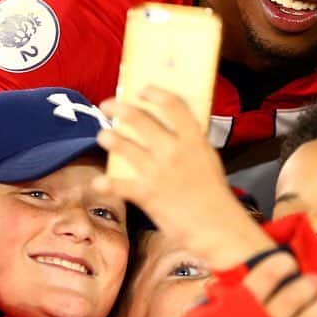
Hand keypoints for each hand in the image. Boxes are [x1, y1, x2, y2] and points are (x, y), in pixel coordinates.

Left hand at [95, 88, 271, 265]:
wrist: (217, 227)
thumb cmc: (214, 195)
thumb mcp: (209, 160)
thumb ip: (191, 144)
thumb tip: (175, 131)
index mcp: (194, 140)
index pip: (174, 106)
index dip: (156, 94)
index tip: (142, 89)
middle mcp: (174, 151)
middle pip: (141, 120)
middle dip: (120, 109)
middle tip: (107, 104)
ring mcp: (158, 172)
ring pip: (125, 146)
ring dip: (110, 138)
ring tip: (103, 135)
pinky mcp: (147, 194)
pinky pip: (119, 184)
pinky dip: (106, 183)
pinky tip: (99, 182)